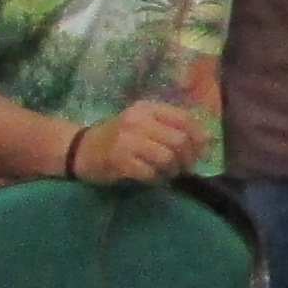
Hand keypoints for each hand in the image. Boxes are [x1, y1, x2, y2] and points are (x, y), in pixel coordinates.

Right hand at [69, 99, 204, 185]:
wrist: (80, 149)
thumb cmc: (118, 138)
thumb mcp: (143, 124)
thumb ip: (171, 127)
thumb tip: (207, 140)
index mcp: (147, 108)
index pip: (184, 119)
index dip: (198, 137)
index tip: (201, 151)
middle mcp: (138, 120)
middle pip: (179, 140)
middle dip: (187, 158)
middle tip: (183, 167)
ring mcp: (127, 140)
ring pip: (167, 157)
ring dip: (172, 170)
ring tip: (167, 173)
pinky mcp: (119, 160)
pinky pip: (150, 172)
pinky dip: (156, 179)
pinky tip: (153, 178)